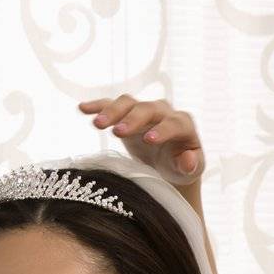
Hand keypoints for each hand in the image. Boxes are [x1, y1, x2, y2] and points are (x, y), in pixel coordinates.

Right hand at [77, 95, 203, 187]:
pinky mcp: (126, 113)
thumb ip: (191, 165)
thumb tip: (188, 161)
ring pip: (128, 103)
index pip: (174, 124)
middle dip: (133, 119)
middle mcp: (164, 112)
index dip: (162, 130)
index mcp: (184, 126)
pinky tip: (83, 109)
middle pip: (148, 109)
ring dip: (112, 111)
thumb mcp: (190, 170)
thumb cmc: (180, 166)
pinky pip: (110, 104)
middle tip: (117, 133)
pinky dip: (98, 106)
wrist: (168, 161)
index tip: (148, 140)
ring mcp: (143, 111)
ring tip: (97, 124)